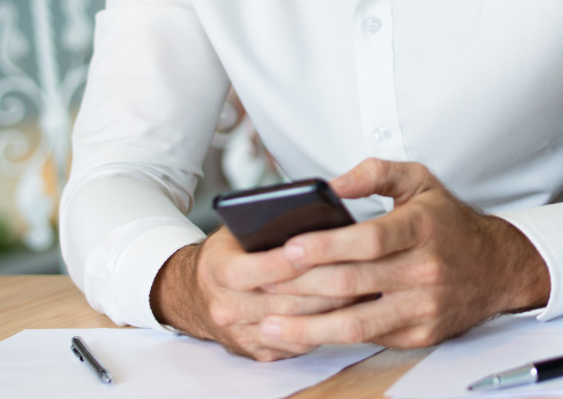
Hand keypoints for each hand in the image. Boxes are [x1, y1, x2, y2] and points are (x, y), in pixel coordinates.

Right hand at [150, 227, 358, 360]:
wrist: (195, 295)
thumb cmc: (227, 253)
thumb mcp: (236, 229)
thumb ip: (266, 222)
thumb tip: (311, 210)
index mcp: (218, 271)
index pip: (257, 269)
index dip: (291, 259)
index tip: (323, 245)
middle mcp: (227, 307)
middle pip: (286, 300)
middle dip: (327, 282)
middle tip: (363, 265)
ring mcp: (243, 334)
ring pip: (299, 323)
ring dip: (335, 306)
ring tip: (367, 283)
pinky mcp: (260, 351)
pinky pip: (301, 343)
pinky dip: (327, 325)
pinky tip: (352, 307)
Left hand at [259, 158, 550, 348]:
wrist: (498, 268)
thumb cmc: (450, 223)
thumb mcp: (421, 182)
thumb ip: (376, 172)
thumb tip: (330, 184)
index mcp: (423, 227)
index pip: (370, 239)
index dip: (328, 246)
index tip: (290, 247)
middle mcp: (425, 269)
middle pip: (353, 283)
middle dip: (300, 286)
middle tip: (260, 286)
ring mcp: (422, 307)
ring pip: (355, 324)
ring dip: (307, 327)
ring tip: (269, 324)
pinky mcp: (419, 334)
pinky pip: (368, 339)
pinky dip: (330, 339)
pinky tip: (302, 334)